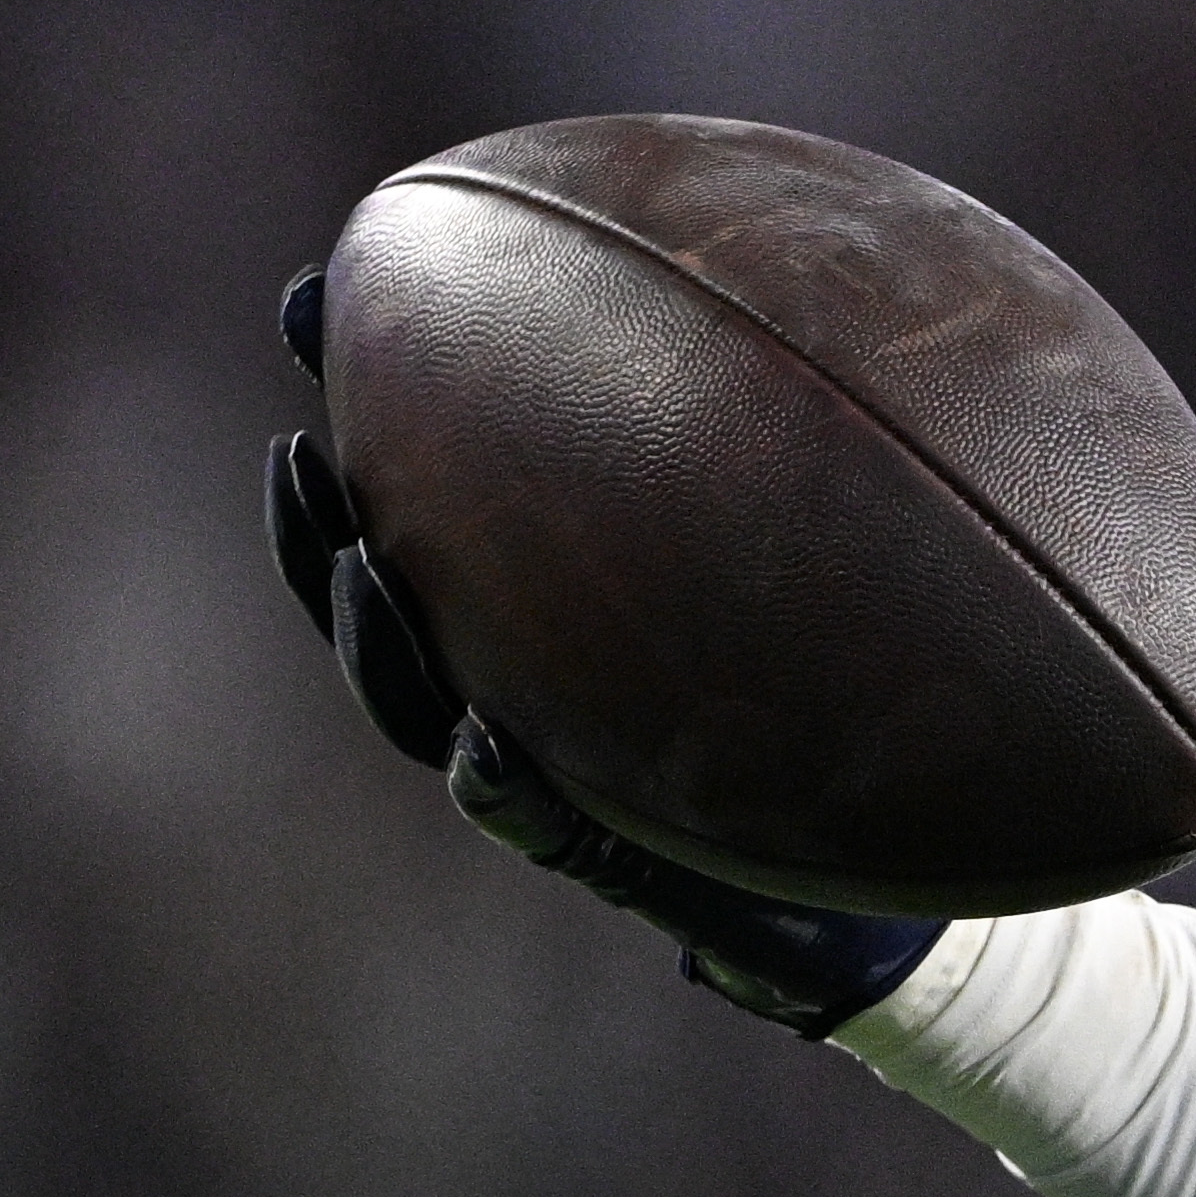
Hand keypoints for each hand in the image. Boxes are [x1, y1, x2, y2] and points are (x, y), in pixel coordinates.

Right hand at [267, 265, 934, 1035]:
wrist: (894, 895)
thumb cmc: (854, 733)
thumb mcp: (835, 590)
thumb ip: (806, 476)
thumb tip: (834, 301)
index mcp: (556, 618)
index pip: (436, 504)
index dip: (379, 410)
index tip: (322, 308)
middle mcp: (533, 687)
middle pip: (389, 601)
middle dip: (327, 530)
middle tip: (300, 454)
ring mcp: (558, 775)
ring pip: (421, 706)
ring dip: (377, 642)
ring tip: (360, 569)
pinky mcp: (610, 860)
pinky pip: (533, 822)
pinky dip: (497, 782)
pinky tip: (483, 741)